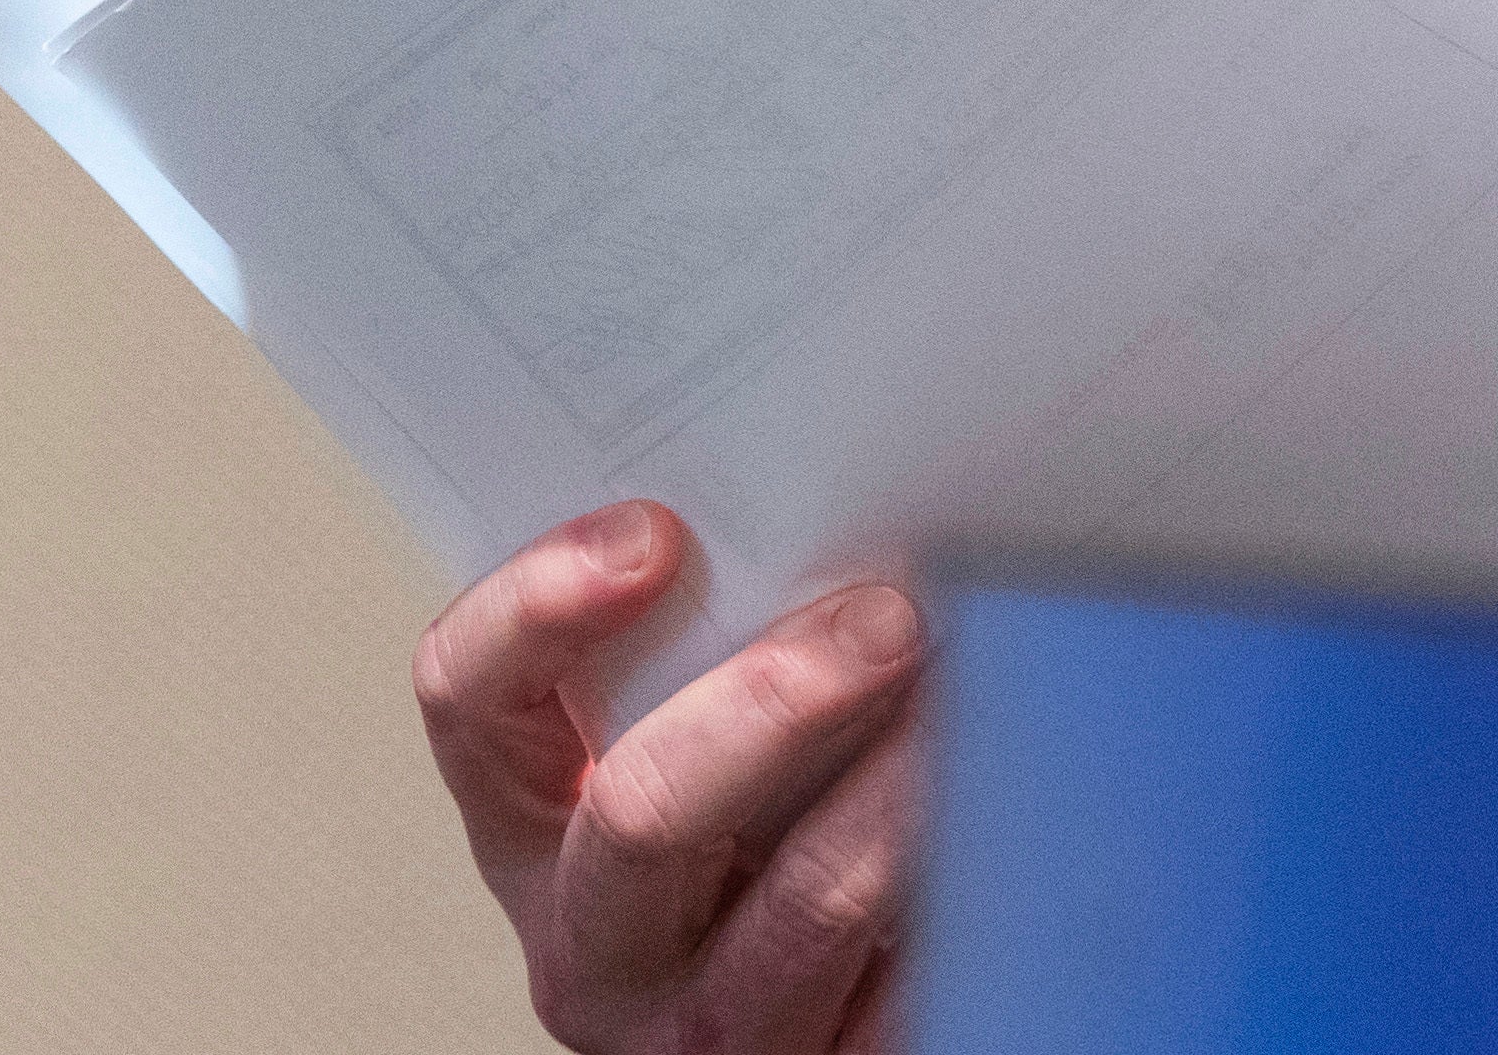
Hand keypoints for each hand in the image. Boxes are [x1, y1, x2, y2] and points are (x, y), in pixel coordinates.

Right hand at [413, 503, 927, 1051]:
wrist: (830, 1006)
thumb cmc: (770, 827)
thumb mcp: (704, 730)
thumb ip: (723, 628)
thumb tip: (843, 494)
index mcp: (537, 823)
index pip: (473, 700)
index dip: (538, 609)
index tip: (653, 535)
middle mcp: (598, 941)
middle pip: (638, 815)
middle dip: (772, 701)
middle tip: (887, 617)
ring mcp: (709, 1020)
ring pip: (802, 907)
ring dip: (900, 792)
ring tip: (977, 705)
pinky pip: (913, 981)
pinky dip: (977, 880)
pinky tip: (1023, 810)